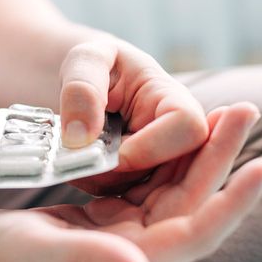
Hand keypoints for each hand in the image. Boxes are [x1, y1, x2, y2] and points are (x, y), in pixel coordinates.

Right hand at [0, 104, 261, 261]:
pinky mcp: (114, 217)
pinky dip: (173, 156)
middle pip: (198, 203)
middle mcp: (140, 250)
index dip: (233, 201)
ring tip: (229, 111)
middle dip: (224, 159)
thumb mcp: (41, 253)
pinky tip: (186, 130)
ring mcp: (129, 233)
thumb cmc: (0, 259)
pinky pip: (157, 184)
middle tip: (246, 109)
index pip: (198, 233)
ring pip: (182, 190)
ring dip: (206, 154)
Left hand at [57, 38, 209, 195]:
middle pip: (171, 172)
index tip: (113, 151)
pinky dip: (94, 188)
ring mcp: (159, 164)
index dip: (152, 147)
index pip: (189, 129)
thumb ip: (82, 89)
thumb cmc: (94, 64)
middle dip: (121, 173)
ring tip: (71, 158)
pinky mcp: (138, 182)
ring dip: (102, 182)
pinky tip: (75, 168)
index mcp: (174, 99)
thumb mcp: (84, 60)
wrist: (84, 83)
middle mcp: (177, 137)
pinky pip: (122, 200)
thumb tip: (81, 137)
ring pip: (143, 193)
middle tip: (80, 159)